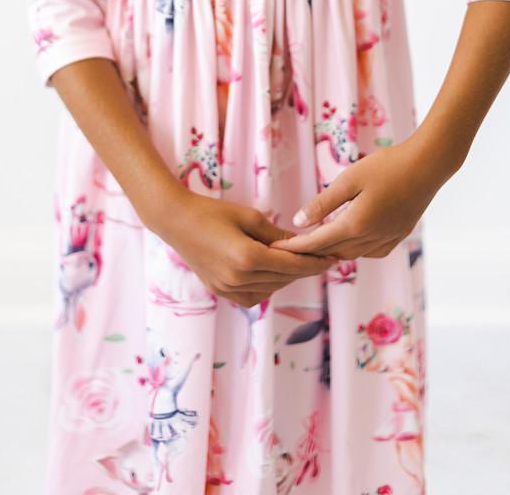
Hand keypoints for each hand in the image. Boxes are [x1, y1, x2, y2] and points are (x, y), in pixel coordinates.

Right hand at [157, 189, 337, 308]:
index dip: (315, 263)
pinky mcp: (221, 292)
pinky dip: (268, 286)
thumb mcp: (249, 217)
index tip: (333, 258)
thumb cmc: (213, 212)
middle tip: (322, 258)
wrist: (176, 222)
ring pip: (271, 289)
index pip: (292, 265)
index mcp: (248, 258)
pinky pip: (254, 296)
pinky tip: (271, 272)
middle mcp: (239, 279)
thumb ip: (277, 234)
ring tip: (298, 263)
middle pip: (284, 278)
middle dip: (305, 268)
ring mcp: (229, 289)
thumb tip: (302, 243)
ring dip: (287, 277)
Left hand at [269, 138, 445, 260]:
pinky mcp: (398, 237)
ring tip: (314, 242)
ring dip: (332, 250)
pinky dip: (354, 248)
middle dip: (310, 251)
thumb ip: (323, 202)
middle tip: (290, 245)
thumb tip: (299, 221)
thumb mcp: (350, 178)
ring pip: (351, 254)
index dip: (295, 247)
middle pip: (332, 251)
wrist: (427, 166)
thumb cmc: (387, 166)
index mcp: (355, 225)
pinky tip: (348, 238)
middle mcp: (371, 239)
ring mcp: (387, 240)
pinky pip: (369, 251)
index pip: (317, 242)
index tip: (276, 248)